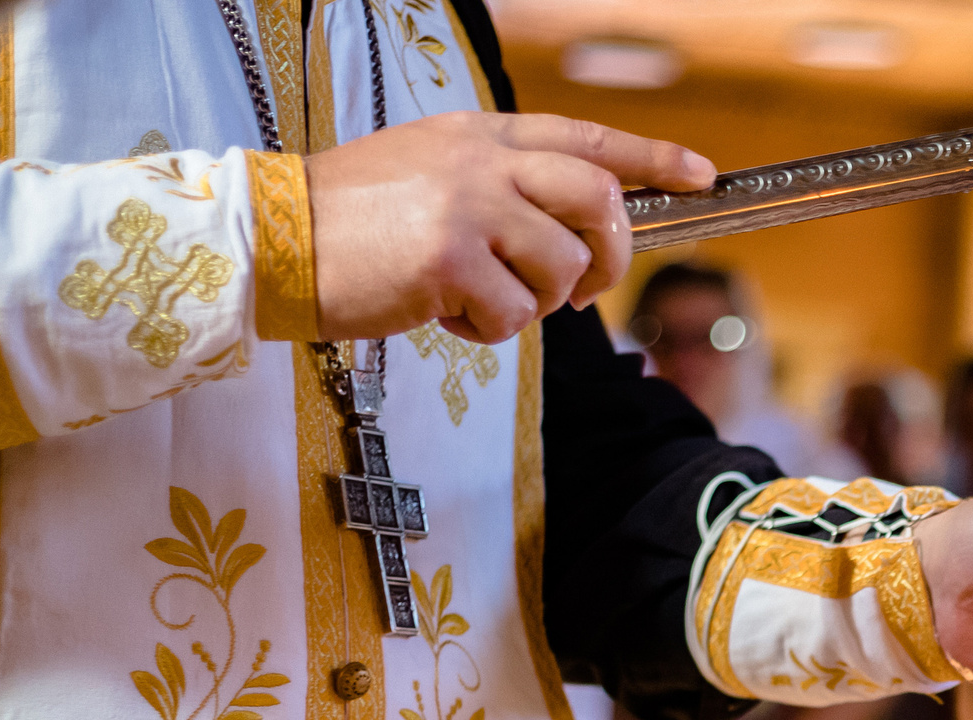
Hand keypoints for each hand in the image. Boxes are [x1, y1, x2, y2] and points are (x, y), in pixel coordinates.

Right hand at [308, 111, 713, 343]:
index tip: (700, 175)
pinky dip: (488, 331)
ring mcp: (468, 208)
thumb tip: (570, 231)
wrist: (272, 239)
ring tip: (482, 301)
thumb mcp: (430, 172)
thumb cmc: (351, 220)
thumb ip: (499, 186)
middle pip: (600, 198)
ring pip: (562, 268)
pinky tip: (444, 315)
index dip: (652, 157)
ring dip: (537, 303)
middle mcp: (482, 162)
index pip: (586, 137)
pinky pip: (514, 316)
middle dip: (612, 254)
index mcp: (480, 135)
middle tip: (585, 289)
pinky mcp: (450, 261)